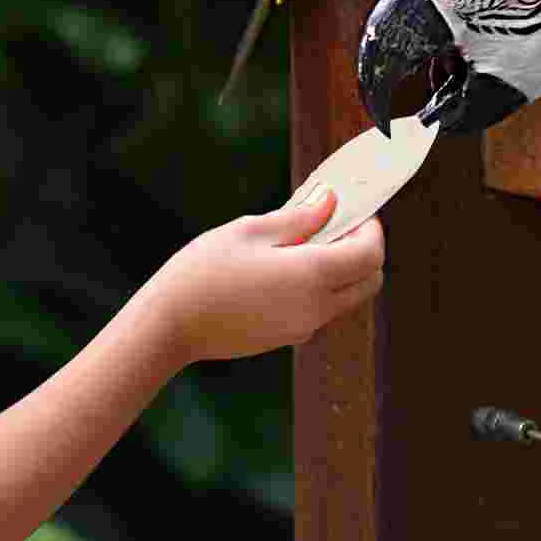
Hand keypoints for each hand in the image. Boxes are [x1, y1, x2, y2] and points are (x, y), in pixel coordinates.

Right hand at [148, 188, 384, 363]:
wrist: (168, 326)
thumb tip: (331, 201)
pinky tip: (286, 269)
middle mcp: (316, 308)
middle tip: (336, 226)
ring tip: (304, 243)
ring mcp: (303, 329)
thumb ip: (299, 217)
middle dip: (364, 251)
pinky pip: (321, 311)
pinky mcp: (287, 339)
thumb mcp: (251, 231)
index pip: (370, 254)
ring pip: (347, 298)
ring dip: (342, 271)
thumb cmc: (203, 272)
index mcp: (312, 276)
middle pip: (368, 281)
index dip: (371, 229)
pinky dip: (320, 288)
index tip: (356, 210)